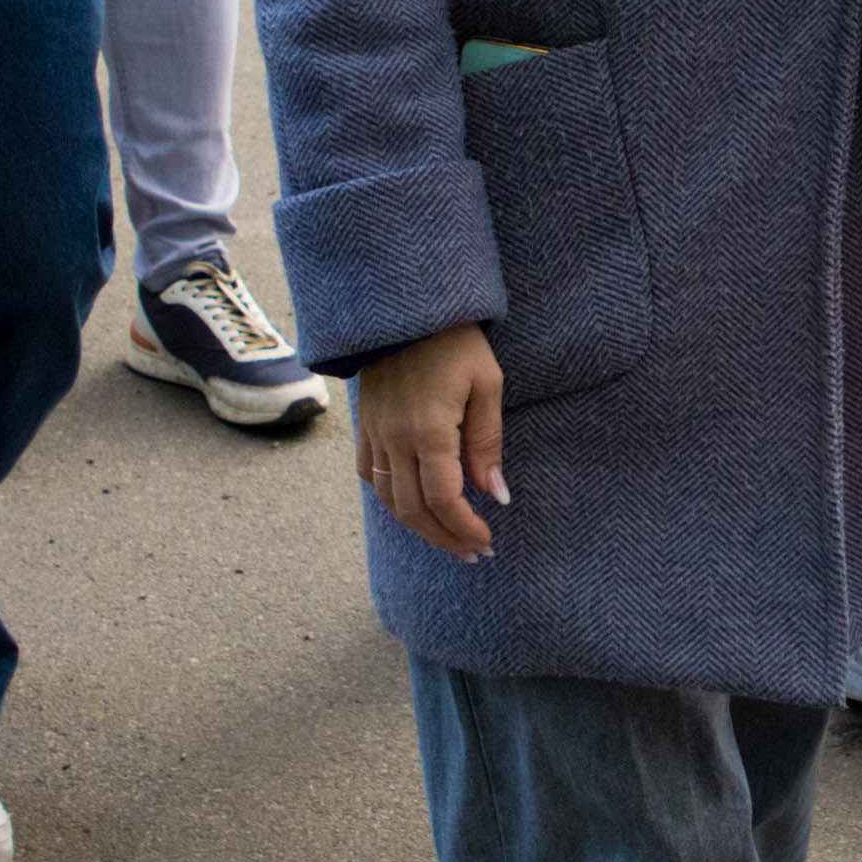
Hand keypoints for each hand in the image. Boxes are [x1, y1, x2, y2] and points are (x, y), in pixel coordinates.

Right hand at [359, 323, 507, 561]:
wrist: (406, 309)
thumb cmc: (457, 342)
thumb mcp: (486, 384)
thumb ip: (487, 442)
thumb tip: (496, 494)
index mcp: (428, 430)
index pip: (443, 498)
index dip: (464, 527)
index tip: (486, 541)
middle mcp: (395, 438)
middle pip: (414, 509)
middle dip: (445, 537)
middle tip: (472, 552)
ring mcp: (375, 434)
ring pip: (388, 499)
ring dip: (418, 527)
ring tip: (448, 539)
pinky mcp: (365, 426)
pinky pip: (369, 475)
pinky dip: (391, 500)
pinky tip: (413, 507)